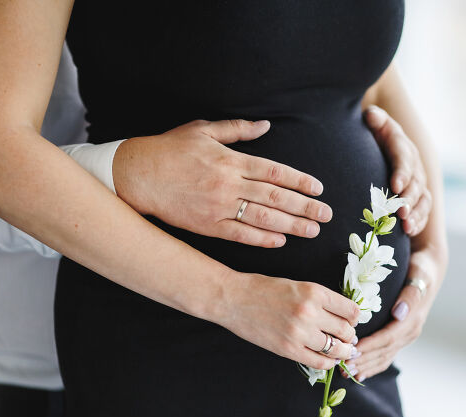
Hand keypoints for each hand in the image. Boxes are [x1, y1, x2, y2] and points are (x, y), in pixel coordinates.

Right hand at [112, 119, 332, 247]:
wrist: (138, 174)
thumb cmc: (170, 149)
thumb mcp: (203, 130)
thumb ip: (237, 130)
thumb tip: (266, 126)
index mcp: (231, 160)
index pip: (275, 171)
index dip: (300, 180)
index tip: (319, 188)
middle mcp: (229, 184)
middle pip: (276, 196)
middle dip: (305, 206)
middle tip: (327, 215)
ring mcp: (219, 207)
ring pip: (263, 217)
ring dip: (291, 225)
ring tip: (312, 230)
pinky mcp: (207, 225)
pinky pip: (240, 234)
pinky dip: (261, 238)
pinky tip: (279, 240)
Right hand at [220, 272, 360, 369]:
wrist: (234, 298)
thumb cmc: (264, 288)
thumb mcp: (297, 285)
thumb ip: (320, 299)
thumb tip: (343, 316)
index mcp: (315, 291)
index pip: (351, 310)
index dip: (355, 318)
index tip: (352, 321)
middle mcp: (310, 312)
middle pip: (346, 331)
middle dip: (350, 336)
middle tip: (348, 338)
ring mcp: (299, 332)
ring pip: (336, 349)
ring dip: (343, 352)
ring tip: (343, 351)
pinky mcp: (288, 349)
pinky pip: (319, 362)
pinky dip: (328, 363)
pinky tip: (328, 360)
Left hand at [340, 244, 446, 380]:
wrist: (429, 271)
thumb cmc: (420, 271)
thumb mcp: (418, 277)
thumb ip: (410, 296)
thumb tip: (399, 313)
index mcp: (412, 320)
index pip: (388, 338)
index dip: (369, 346)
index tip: (352, 351)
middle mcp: (409, 332)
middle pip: (384, 351)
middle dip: (363, 360)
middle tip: (342, 365)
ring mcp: (405, 337)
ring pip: (384, 357)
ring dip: (365, 366)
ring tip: (345, 372)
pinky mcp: (400, 337)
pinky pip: (386, 356)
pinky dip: (373, 366)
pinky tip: (360, 374)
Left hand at [364, 106, 431, 235]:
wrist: (378, 143)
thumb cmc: (372, 134)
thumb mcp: (373, 122)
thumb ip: (374, 118)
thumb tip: (372, 116)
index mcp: (402, 147)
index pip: (404, 159)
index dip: (402, 172)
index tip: (395, 186)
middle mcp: (414, 166)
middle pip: (416, 184)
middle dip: (409, 199)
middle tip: (400, 212)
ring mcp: (417, 183)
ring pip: (422, 199)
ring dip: (415, 214)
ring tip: (406, 226)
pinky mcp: (416, 197)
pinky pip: (421, 211)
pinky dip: (417, 222)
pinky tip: (408, 232)